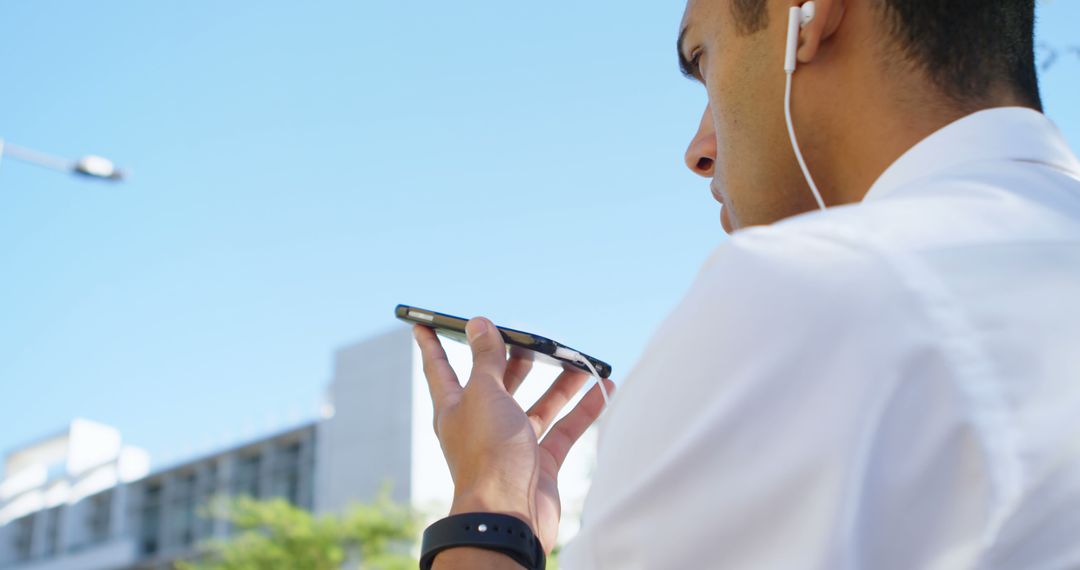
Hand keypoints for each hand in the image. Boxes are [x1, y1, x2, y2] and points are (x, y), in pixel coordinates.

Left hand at [413, 317, 613, 553]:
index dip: (432, 344)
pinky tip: (602, 390)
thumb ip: (486, 358)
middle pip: (499, 383)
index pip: (440, 367)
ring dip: (559, 383)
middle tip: (532, 337)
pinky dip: (583, 410)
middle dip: (515, 359)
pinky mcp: (540, 462)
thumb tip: (479, 324)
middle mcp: (482, 423)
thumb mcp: (485, 394)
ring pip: (537, 405)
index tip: (424, 323)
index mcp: (456, 407)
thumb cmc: (488, 454)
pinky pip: (564, 429)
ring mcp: (512, 443)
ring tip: (578, 360)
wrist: (509, 514)